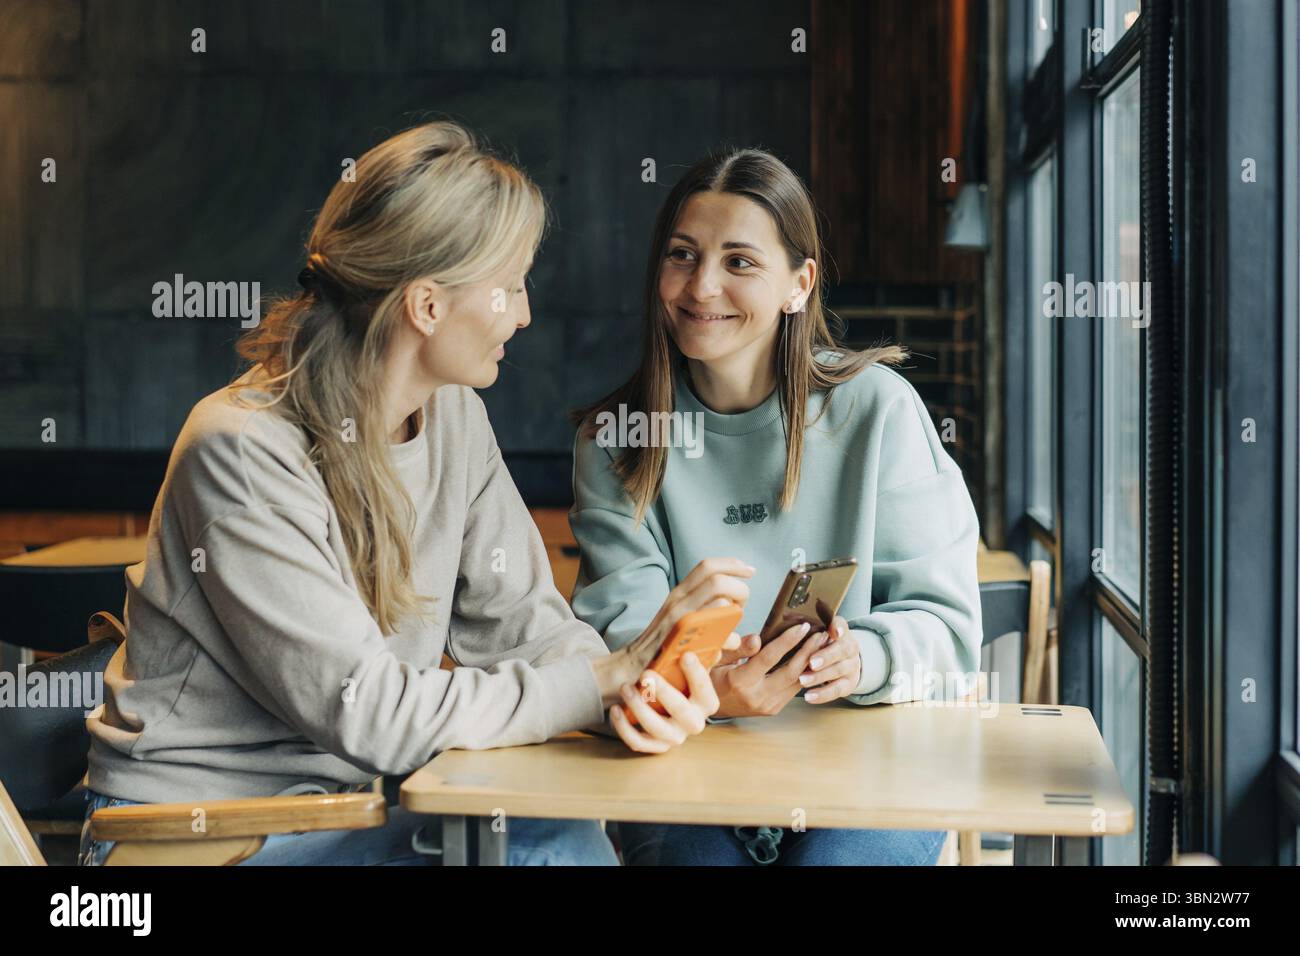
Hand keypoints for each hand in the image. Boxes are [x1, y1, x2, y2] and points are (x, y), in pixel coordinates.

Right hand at [591, 557, 751, 706]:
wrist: (632, 668)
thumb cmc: (663, 648)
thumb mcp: (680, 619)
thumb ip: (703, 610)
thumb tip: (731, 604)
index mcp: (679, 594)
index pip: (707, 566)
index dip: (732, 564)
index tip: (750, 571)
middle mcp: (678, 600)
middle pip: (716, 577)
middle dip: (740, 588)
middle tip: (743, 605)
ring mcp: (679, 617)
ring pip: (719, 598)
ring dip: (735, 610)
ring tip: (734, 626)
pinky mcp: (682, 637)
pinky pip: (714, 626)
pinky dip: (729, 634)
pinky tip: (728, 644)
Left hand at [609, 652, 719, 753]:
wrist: (651, 700)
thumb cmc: (672, 676)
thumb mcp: (686, 660)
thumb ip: (704, 644)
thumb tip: (725, 617)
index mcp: (705, 702)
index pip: (707, 693)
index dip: (698, 676)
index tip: (686, 655)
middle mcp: (692, 722)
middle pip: (684, 714)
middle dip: (665, 693)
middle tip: (646, 674)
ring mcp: (673, 736)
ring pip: (658, 729)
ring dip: (640, 708)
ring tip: (625, 687)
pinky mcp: (653, 745)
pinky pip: (639, 742)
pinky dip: (625, 728)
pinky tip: (616, 709)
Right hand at [710, 620, 831, 717]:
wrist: (708, 708)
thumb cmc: (711, 679)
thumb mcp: (717, 660)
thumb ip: (738, 649)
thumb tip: (757, 638)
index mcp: (740, 681)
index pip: (769, 658)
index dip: (787, 641)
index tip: (802, 627)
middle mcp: (756, 696)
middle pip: (790, 672)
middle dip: (808, 651)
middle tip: (821, 634)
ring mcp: (766, 705)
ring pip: (796, 683)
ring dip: (811, 663)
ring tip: (821, 645)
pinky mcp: (773, 709)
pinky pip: (793, 690)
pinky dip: (804, 674)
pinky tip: (810, 660)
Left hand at [799, 616, 859, 703]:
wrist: (846, 660)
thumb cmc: (825, 643)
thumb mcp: (821, 629)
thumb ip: (812, 624)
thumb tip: (792, 617)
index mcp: (842, 631)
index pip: (842, 626)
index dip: (838, 628)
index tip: (832, 631)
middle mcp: (851, 648)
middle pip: (842, 651)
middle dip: (826, 656)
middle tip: (811, 662)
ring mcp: (851, 667)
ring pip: (838, 671)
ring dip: (820, 677)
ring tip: (803, 680)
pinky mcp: (849, 684)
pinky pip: (836, 690)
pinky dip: (823, 694)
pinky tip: (809, 696)